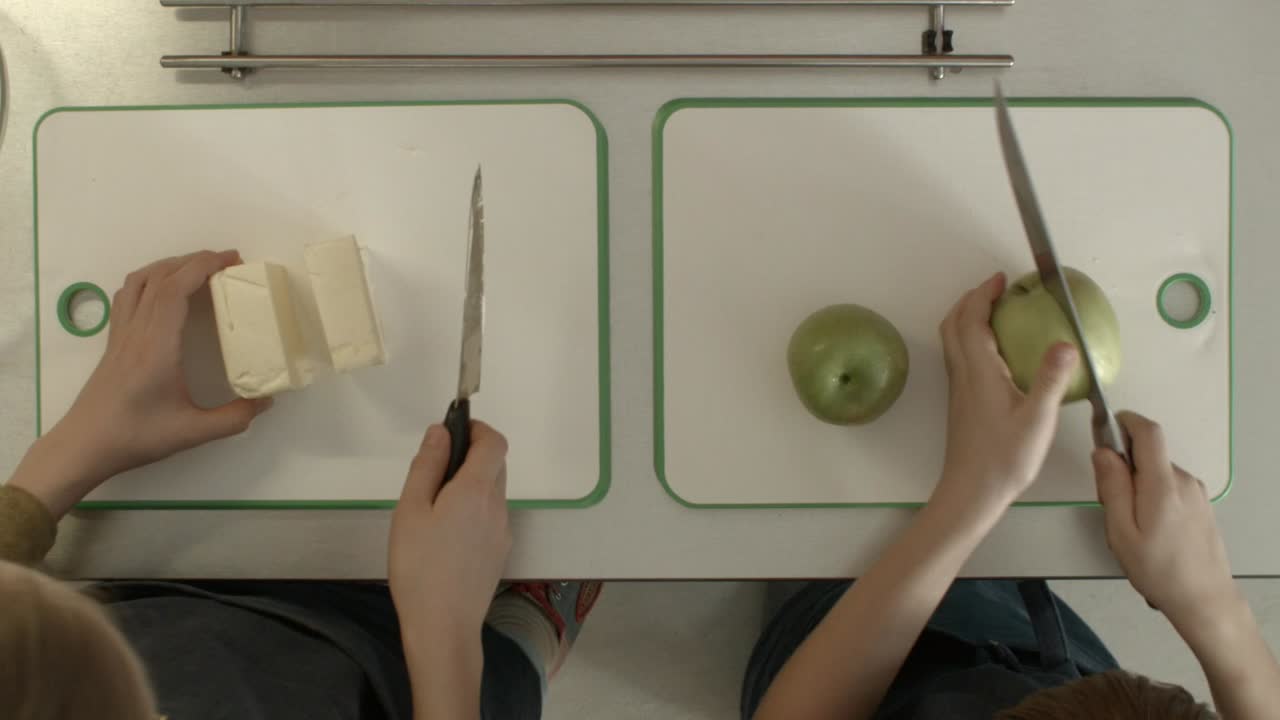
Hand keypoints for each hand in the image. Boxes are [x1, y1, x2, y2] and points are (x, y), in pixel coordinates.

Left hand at [62, 250, 271, 476]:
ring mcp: (121, 334)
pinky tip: (164, 292)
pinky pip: (128, 296)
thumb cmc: (136, 436)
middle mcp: (137, 331)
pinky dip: (149, 280)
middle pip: (160, 276)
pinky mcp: (113, 342)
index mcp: (157, 346)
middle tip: (226, 262)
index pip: (176, 289)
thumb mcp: (192, 432)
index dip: (203, 266)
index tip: (231, 259)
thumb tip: (266, 401)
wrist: (84, 446)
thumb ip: (235, 417)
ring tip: (197, 269)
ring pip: (139, 281)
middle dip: (194, 260)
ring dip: (169, 265)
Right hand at [389, 421, 511, 635]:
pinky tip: (445, 535)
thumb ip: (427, 466)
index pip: (495, 442)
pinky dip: (474, 510)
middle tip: (434, 470)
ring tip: (433, 507)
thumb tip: (441, 432)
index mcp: (477, 490)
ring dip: (471, 485)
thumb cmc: (419, 566)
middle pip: (496, 465)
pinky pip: (491, 517)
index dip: (478, 429)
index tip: (454, 431)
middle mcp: (498, 506)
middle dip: (471, 456)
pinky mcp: (499, 552)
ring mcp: (503, 531)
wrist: (444, 627)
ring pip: (493, 492)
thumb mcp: (411, 510)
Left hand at [934, 273, 1078, 508]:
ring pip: (953, 341)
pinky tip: (996, 352)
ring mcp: (959, 389)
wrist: (971, 492)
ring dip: (968, 318)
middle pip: (954, 324)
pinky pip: (960, 357)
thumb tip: (1066, 343)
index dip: (983, 294)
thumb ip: (1050, 379)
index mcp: (979, 371)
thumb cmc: (1004, 459)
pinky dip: (971, 339)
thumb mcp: (1037, 419)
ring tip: (995, 312)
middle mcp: (963, 374)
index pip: (971, 320)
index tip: (1001, 279)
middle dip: (971, 300)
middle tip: (997, 289)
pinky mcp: (962, 402)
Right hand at [1094, 411, 1237, 629]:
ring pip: (1157, 473)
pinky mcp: (1200, 505)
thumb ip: (1111, 486)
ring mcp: (1196, 493)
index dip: (1124, 421)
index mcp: (1162, 484)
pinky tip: (1148, 530)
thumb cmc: (1159, 570)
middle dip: (1123, 466)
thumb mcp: (1121, 531)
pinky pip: (1169, 488)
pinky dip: (1152, 497)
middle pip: (1148, 454)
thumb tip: (1104, 452)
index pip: (1147, 432)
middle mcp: (1184, 481)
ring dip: (1137, 486)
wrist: (1204, 599)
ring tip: (1131, 526)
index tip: (1105, 427)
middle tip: (1110, 503)